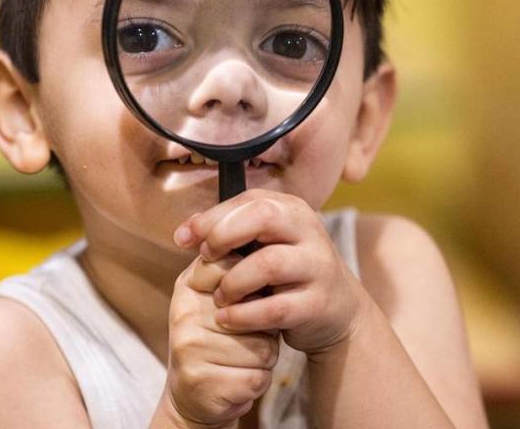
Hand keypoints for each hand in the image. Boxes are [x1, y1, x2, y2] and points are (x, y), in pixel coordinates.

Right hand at [160, 252, 280, 427]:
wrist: (193, 394)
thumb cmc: (217, 338)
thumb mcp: (219, 298)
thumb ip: (237, 270)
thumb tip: (271, 242)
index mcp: (188, 285)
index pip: (235, 269)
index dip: (257, 290)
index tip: (251, 301)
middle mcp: (184, 313)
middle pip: (256, 310)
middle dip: (264, 328)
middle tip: (247, 337)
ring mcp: (189, 348)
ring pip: (262, 347)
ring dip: (264, 357)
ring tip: (243, 358)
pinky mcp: (203, 382)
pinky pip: (257, 377)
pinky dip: (258, 381)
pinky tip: (240, 378)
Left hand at [172, 189, 368, 357]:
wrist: (336, 311)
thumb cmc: (288, 273)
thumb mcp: (264, 245)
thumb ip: (230, 233)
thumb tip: (186, 231)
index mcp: (291, 210)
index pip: (248, 200)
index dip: (211, 217)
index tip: (183, 238)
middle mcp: (309, 231)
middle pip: (263, 217)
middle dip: (223, 236)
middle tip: (205, 260)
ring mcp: (317, 267)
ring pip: (269, 263)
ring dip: (233, 281)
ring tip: (219, 296)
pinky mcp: (317, 304)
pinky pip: (275, 307)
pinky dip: (244, 314)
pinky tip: (227, 318)